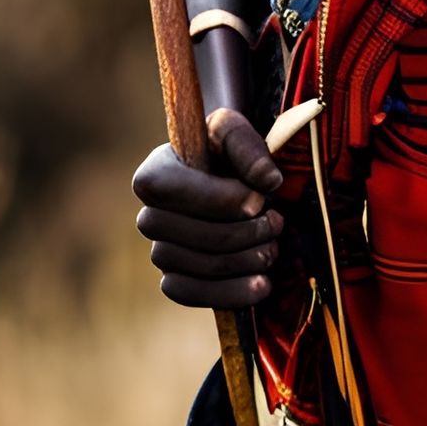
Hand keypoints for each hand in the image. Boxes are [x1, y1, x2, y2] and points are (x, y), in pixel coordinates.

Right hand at [133, 108, 284, 310]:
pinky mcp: (174, 280)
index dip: (220, 199)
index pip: (175, 192)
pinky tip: (262, 285)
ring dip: (245, 261)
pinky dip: (230, 293)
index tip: (259, 199)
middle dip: (243, 233)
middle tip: (277, 222)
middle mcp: (149, 217)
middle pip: (194, 236)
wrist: (225, 179)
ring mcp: (160, 252)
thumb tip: (268, 181)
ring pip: (200, 266)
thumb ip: (249, 147)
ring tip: (273, 247)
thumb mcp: (233, 131)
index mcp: (153, 174)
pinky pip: (194, 294)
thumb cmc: (224, 151)